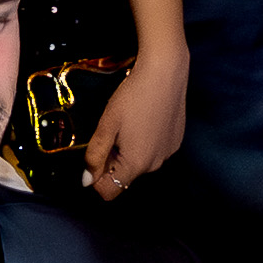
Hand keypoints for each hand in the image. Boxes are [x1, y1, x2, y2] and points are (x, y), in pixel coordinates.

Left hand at [79, 57, 188, 199]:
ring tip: (129, 123)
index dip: (96, 177)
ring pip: (140, 163)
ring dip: (129, 151)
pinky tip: (144, 119)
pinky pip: (154, 151)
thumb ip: (94, 156)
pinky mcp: (176, 141)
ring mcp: (168, 153)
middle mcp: (155, 164)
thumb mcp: (107, 125)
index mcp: (136, 164)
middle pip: (125, 176)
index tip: (96, 153)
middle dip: (113, 161)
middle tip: (112, 131)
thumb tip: (87, 180)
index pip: (110, 191)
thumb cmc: (133, 96)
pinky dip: (145, 142)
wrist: (165, 72)